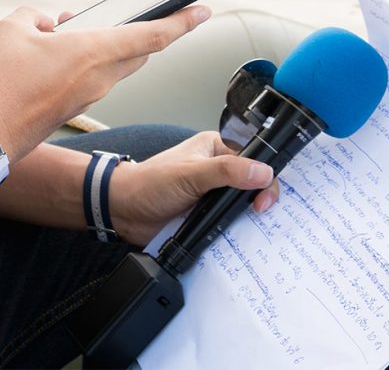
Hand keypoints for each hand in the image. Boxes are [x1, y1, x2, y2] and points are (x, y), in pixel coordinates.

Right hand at [0, 6, 211, 165]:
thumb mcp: (10, 28)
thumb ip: (33, 17)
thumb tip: (44, 24)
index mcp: (94, 51)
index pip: (153, 35)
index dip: (182, 21)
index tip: (203, 10)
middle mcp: (99, 77)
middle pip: (137, 52)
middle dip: (142, 32)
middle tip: (141, 14)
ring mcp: (87, 97)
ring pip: (112, 66)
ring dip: (104, 47)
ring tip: (69, 30)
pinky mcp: (71, 110)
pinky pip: (90, 80)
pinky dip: (83, 63)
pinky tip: (53, 55)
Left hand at [108, 131, 279, 245]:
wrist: (124, 210)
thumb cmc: (150, 183)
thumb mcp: (190, 174)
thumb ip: (226, 171)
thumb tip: (262, 172)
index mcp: (217, 148)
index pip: (255, 159)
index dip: (265, 177)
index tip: (263, 198)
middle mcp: (219, 168)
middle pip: (254, 183)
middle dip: (261, 199)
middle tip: (258, 213)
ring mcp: (215, 193)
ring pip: (244, 205)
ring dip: (250, 217)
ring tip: (254, 229)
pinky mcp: (209, 214)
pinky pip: (231, 222)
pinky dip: (238, 230)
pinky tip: (243, 239)